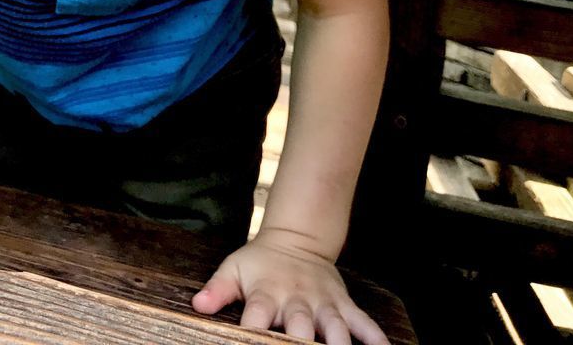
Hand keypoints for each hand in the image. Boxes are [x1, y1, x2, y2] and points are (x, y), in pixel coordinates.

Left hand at [191, 230, 389, 343]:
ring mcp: (322, 302)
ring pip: (334, 327)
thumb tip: (198, 305)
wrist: (297, 238)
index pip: (256, 316)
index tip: (251, 343)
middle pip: (300, 327)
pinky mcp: (342, 303)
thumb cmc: (260, 262)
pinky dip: (374, 336)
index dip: (253, 333)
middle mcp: (295, 300)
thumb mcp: (234, 269)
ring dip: (338, 344)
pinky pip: (362, 321)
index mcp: (266, 294)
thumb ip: (218, 290)